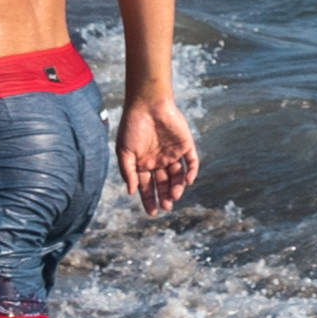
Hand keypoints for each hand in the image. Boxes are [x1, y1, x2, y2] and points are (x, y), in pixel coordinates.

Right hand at [122, 93, 200, 216]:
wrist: (147, 104)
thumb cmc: (132, 126)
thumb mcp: (124, 151)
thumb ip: (128, 172)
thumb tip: (131, 192)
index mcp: (143, 164)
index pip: (147, 187)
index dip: (149, 200)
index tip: (152, 213)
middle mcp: (159, 161)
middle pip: (164, 184)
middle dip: (165, 197)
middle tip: (166, 206)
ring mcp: (173, 154)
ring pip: (178, 176)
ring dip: (177, 187)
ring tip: (174, 195)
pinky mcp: (186, 145)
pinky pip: (192, 162)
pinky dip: (192, 172)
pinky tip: (188, 181)